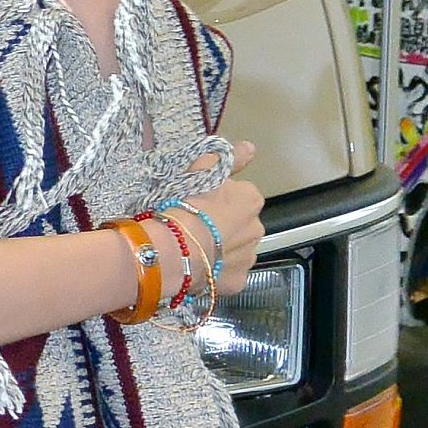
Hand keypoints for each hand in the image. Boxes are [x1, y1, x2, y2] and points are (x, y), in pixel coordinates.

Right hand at [151, 140, 263, 299]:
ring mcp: (248, 257)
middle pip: (241, 224)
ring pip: (236, 250)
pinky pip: (228, 274)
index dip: (218, 198)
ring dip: (222, 248)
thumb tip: (250, 147)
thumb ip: (228, 158)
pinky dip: (217, 271)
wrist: (171, 249)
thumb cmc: (183, 206)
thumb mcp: (200, 171)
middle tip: (196, 225)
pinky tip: (200, 266)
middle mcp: (257, 228)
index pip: (239, 195)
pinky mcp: (238, 281)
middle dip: (224, 225)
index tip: (200, 202)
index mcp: (250, 199)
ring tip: (195, 247)